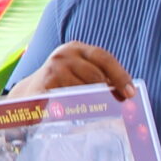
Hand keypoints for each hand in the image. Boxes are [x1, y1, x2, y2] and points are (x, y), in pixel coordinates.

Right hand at [11, 42, 133, 101]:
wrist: (30, 90)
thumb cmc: (62, 82)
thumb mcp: (79, 71)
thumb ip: (100, 76)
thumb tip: (127, 93)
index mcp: (76, 48)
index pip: (104, 58)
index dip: (120, 76)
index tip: (130, 93)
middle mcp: (64, 55)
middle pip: (96, 76)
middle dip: (107, 92)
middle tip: (114, 107)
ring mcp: (53, 69)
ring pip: (84, 90)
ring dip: (91, 102)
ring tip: (90, 109)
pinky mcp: (45, 86)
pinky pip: (69, 100)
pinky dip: (75, 107)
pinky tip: (75, 112)